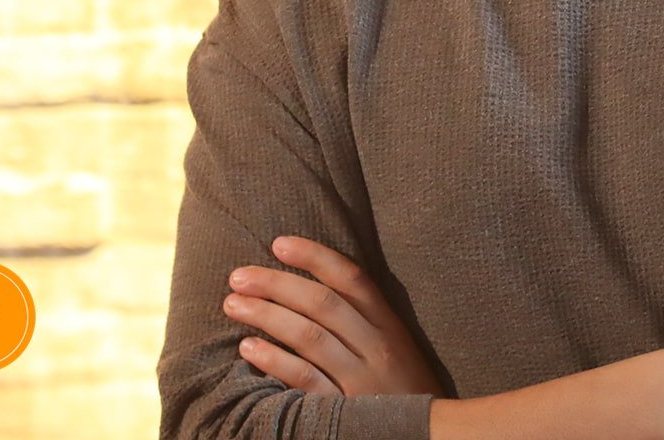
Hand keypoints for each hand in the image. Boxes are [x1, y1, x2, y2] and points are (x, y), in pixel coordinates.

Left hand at [224, 235, 447, 397]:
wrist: (430, 437)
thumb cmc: (406, 392)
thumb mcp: (397, 350)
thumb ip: (365, 323)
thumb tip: (312, 291)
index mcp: (389, 326)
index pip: (351, 278)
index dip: (314, 256)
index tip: (279, 243)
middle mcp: (377, 346)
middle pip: (322, 302)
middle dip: (277, 283)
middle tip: (239, 275)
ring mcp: (361, 379)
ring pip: (309, 336)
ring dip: (266, 315)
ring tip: (233, 304)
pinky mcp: (345, 412)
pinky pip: (305, 379)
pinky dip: (274, 361)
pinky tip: (249, 349)